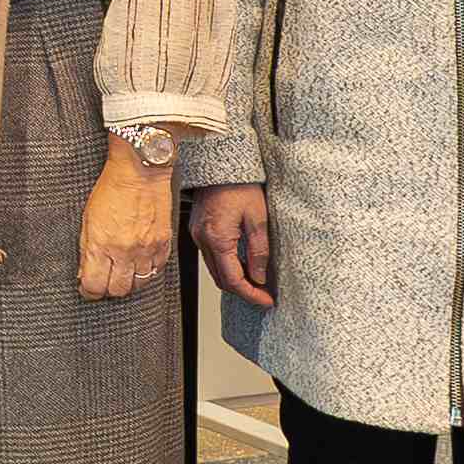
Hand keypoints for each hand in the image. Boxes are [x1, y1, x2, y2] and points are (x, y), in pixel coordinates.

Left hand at [77, 144, 176, 300]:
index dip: (89, 291)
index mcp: (101, 244)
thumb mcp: (87, 218)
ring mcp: (146, 248)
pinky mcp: (163, 243)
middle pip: (117, 290)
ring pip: (138, 284)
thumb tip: (85, 271)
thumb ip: (86, 248)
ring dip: (128, 282)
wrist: (140, 171)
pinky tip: (139, 263)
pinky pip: (156, 270)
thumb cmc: (112, 188)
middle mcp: (124, 250)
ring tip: (122, 273)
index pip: (94, 285)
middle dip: (107, 289)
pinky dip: (147, 271)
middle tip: (104, 281)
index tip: (88, 288)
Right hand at [191, 183, 274, 308]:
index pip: (233, 280)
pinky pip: (211, 256)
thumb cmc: (238, 184)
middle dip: (243, 290)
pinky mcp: (198, 230)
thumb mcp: (257, 217)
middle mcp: (203, 240)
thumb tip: (259, 276)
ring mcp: (198, 235)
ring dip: (234, 279)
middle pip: (221, 280)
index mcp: (217, 239)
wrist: (219, 162)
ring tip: (256, 280)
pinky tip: (241, 263)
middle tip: (263, 294)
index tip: (266, 300)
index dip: (251, 294)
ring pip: (215, 270)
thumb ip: (259, 250)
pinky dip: (226, 265)